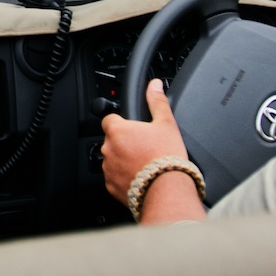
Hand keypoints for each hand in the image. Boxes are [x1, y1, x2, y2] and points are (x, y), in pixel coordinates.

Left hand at [99, 78, 189, 205]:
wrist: (167, 190)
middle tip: (144, 147)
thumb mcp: (166, 123)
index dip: (122, 122)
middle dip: (125, 143)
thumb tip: (155, 85)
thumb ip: (157, 101)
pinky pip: (114, 178)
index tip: (133, 128)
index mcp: (118, 131)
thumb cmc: (166, 157)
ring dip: (123, 160)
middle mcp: (108, 149)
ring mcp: (108, 169)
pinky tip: (141, 177)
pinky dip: (124, 177)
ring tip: (144, 163)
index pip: (109, 119)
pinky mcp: (111, 187)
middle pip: (112, 140)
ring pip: (113, 160)